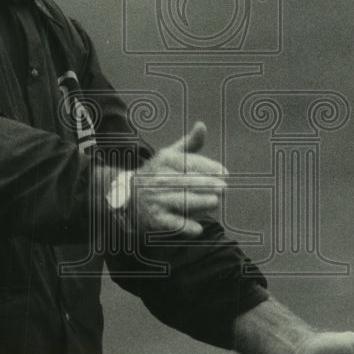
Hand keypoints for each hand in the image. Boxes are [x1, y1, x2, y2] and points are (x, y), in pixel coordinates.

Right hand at [128, 121, 226, 236]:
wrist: (129, 196)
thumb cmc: (159, 173)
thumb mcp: (170, 155)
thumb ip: (190, 143)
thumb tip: (202, 125)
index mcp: (165, 161)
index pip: (188, 162)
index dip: (208, 167)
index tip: (224, 173)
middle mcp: (159, 179)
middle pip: (185, 182)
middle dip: (206, 185)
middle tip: (224, 189)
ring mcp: (157, 199)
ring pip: (180, 201)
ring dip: (198, 203)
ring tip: (215, 203)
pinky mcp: (155, 219)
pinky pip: (171, 223)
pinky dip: (184, 226)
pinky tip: (198, 229)